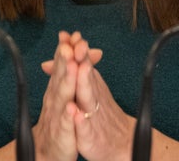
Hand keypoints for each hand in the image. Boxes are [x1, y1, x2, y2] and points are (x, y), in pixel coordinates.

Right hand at [31, 31, 80, 160]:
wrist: (48, 151)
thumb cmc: (59, 119)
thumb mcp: (66, 92)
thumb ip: (70, 69)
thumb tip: (75, 47)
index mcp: (57, 87)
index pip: (61, 64)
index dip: (65, 49)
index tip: (70, 34)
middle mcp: (55, 98)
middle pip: (60, 75)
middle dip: (64, 59)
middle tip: (69, 44)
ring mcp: (58, 115)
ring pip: (62, 96)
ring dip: (66, 81)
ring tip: (72, 67)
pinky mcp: (63, 134)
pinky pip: (66, 124)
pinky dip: (68, 116)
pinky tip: (72, 108)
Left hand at [41, 31, 134, 160]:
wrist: (121, 143)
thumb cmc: (102, 114)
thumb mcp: (88, 89)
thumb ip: (75, 70)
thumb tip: (58, 53)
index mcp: (91, 85)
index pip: (82, 63)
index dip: (74, 48)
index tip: (66, 34)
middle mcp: (94, 97)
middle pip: (86, 75)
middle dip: (81, 59)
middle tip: (75, 44)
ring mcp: (93, 116)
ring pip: (88, 98)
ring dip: (85, 83)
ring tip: (82, 68)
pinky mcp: (91, 137)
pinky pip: (86, 129)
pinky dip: (81, 121)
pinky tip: (76, 114)